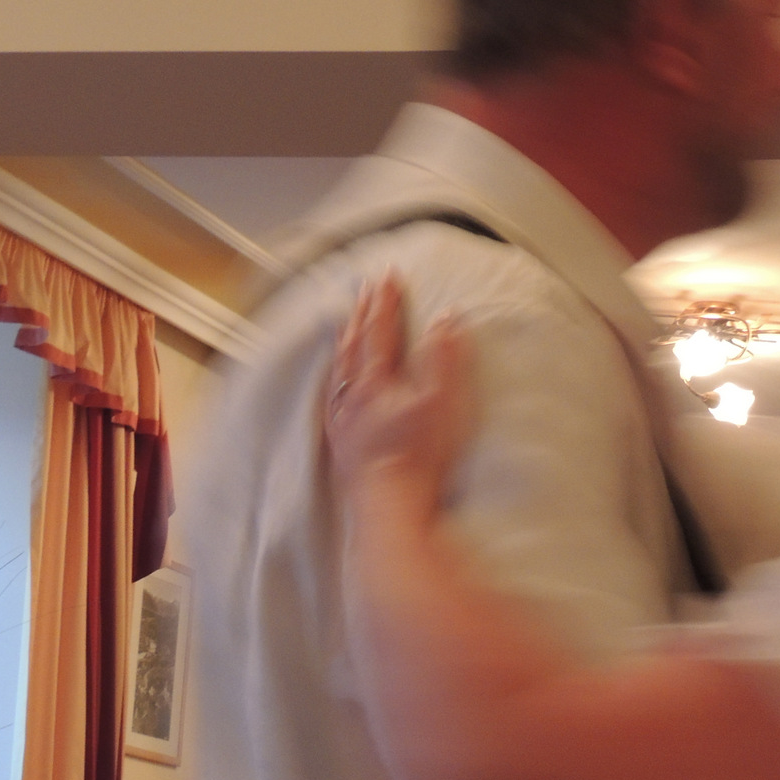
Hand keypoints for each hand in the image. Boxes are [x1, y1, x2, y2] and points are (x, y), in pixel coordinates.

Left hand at [325, 275, 475, 518]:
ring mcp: (344, 419)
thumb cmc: (417, 456)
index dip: (386, 301)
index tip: (389, 275)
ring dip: (344, 340)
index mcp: (376, 380)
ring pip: (339, 368)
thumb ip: (443, 358)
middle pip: (354, 343)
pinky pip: (332, 397)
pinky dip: (335, 377)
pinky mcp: (341, 443)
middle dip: (361, 312)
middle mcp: (353, 394)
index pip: (381, 330)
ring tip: (345, 321)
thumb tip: (446, 319)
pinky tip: (337, 379)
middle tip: (363, 287)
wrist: (388, 504)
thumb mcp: (441, 402)